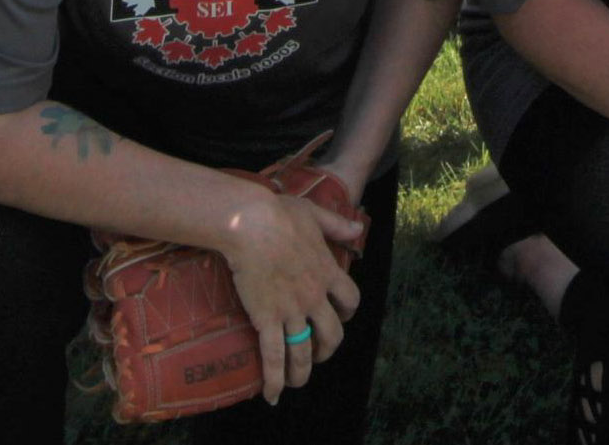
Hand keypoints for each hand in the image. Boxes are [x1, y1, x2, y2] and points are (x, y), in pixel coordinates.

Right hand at [218, 187, 362, 404]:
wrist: (250, 223)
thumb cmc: (279, 214)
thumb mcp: (315, 214)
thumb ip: (337, 226)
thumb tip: (358, 230)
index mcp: (328, 271)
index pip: (350, 300)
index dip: (347, 311)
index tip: (340, 315)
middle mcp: (315, 296)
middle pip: (332, 334)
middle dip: (327, 349)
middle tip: (318, 353)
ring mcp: (292, 310)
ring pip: (304, 352)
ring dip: (302, 372)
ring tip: (296, 382)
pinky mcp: (267, 318)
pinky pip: (274, 356)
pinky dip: (274, 380)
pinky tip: (272, 395)